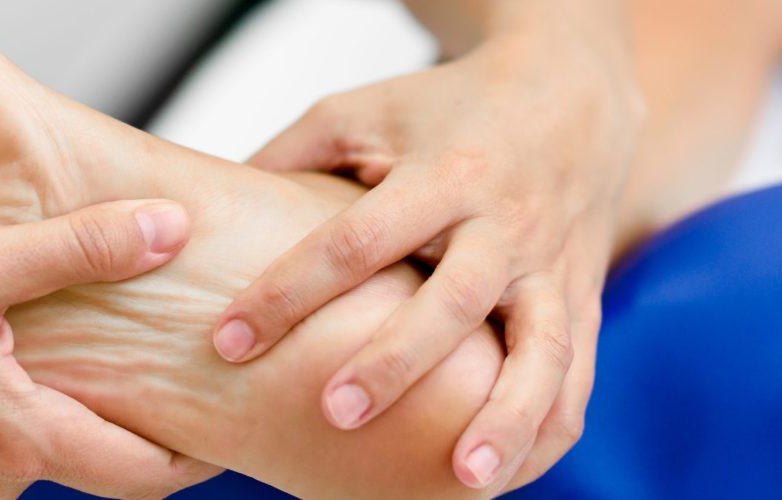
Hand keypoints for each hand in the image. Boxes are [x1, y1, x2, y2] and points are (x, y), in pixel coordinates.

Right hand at [0, 200, 216, 498]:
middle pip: (103, 466)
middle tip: (186, 381)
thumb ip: (80, 250)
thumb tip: (167, 234)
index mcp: (16, 439)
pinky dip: (27, 405)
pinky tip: (20, 347)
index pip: (146, 473)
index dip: (198, 449)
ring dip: (84, 411)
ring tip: (111, 352)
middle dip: (150, 433)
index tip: (230, 412)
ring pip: (48, 451)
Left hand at [214, 27, 642, 493]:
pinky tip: (507, 477)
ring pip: (540, 348)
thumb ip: (290, 157)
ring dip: (505, 416)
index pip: (356, 239)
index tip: (227, 341)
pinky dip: (548, 429)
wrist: (575, 94)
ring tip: (463, 478)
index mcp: (440, 172)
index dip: (289, 291)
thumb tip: (198, 214)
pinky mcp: (582, 299)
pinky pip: (577, 375)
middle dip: (397, 360)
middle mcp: (504, 221)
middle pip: (454, 299)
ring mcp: (552, 265)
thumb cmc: (447, 109)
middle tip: (336, 414)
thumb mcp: (365, 111)